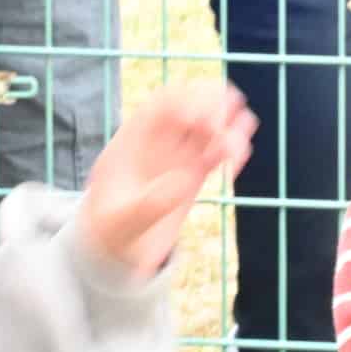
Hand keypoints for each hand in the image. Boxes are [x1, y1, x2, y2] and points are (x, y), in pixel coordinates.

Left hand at [80, 81, 255, 279]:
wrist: (116, 250)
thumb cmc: (109, 232)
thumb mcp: (120, 222)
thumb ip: (148, 204)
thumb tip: (184, 182)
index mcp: (133, 138)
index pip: (163, 102)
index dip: (187, 101)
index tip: (203, 123)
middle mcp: (159, 140)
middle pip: (191, 101)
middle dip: (213, 104)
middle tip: (221, 130)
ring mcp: (179, 155)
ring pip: (211, 122)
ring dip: (230, 122)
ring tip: (241, 136)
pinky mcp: (196, 173)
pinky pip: (219, 150)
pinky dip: (233, 148)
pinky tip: (237, 160)